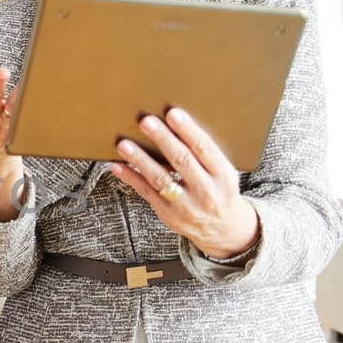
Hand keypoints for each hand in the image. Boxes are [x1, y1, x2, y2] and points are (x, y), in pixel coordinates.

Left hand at [109, 107, 258, 259]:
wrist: (222, 229)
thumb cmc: (219, 190)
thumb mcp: (223, 173)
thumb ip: (205, 154)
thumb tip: (174, 123)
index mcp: (224, 176)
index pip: (205, 149)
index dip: (188, 130)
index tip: (173, 113)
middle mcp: (206, 192)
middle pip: (182, 161)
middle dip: (163, 140)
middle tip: (146, 121)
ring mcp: (186, 206)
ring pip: (160, 179)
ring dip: (140, 160)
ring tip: (124, 144)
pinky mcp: (168, 214)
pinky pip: (146, 193)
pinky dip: (131, 178)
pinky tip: (118, 165)